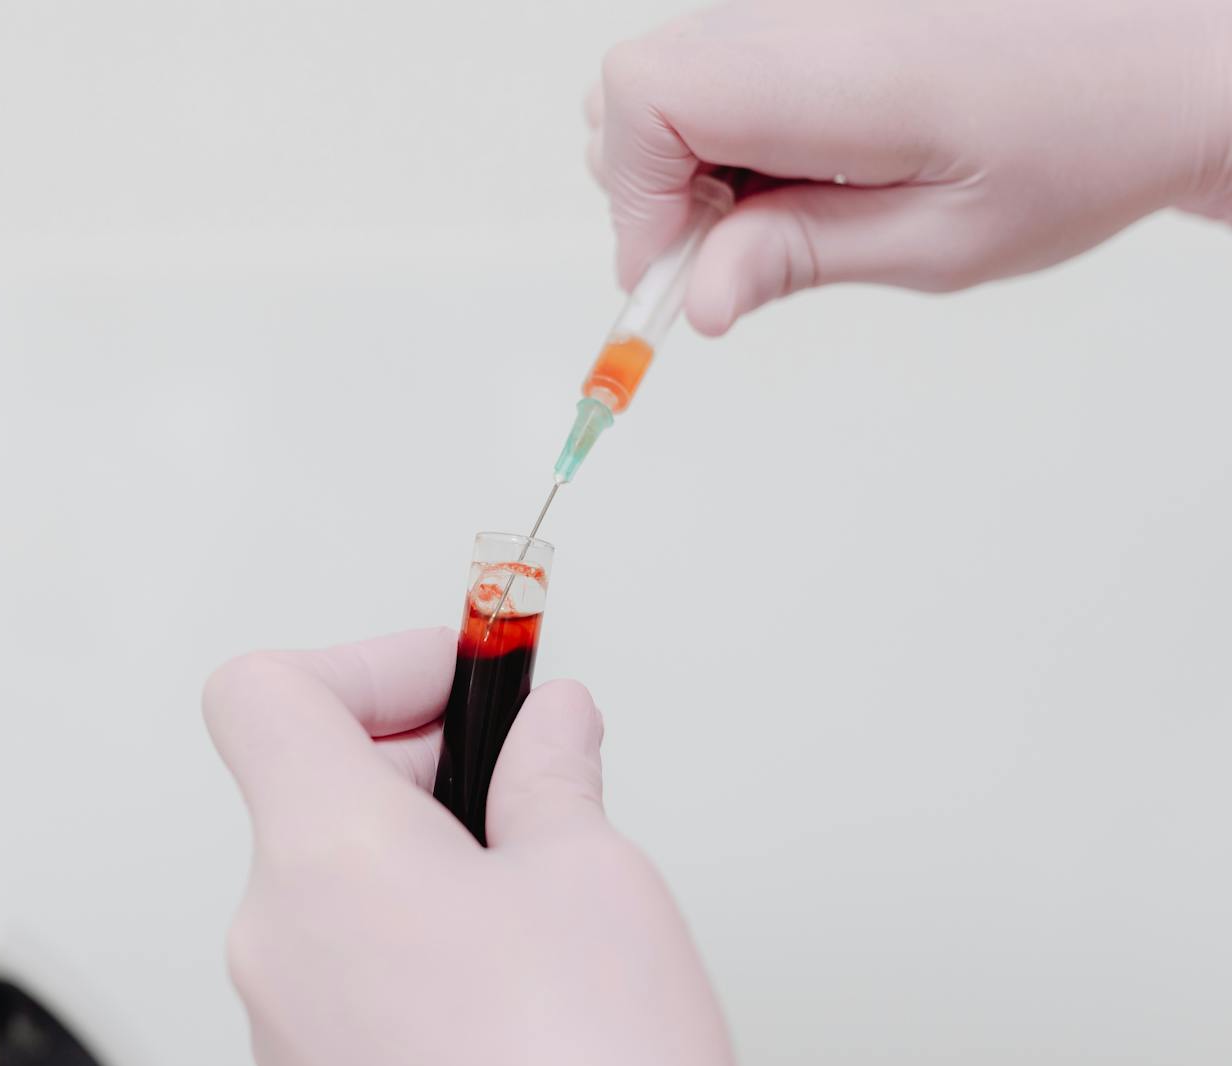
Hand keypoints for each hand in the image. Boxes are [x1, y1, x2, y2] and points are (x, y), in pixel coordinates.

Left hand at [203, 629, 772, 1065]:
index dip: (365, 660)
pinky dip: (406, 934)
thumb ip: (552, 771)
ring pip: (327, 880)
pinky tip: (508, 975)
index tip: (459, 678)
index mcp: (324, 854)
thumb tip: (549, 726)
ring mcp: (287, 1023)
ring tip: (531, 887)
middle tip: (521, 773)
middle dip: (414, 755)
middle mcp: (275, 937)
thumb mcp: (595, 875)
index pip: (265, 691)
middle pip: (301, 783)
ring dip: (415, 851)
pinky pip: (340, 964)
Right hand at [586, 0, 1231, 332]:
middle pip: (637, 81)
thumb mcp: (943, 242)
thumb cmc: (1087, 140)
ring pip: (672, 67)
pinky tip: (808, 160)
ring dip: (691, 153)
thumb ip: (801, 259)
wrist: (1170, 48)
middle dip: (653, 182)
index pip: (643, 97)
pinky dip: (734, 120)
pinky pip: (724, 53)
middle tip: (740, 245)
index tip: (684, 270)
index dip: (634, 196)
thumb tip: (697, 299)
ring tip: (789, 201)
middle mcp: (810, 6)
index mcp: (840, 65)